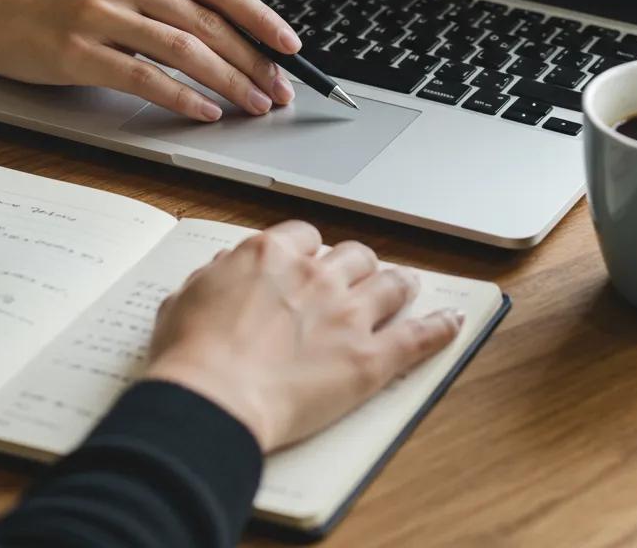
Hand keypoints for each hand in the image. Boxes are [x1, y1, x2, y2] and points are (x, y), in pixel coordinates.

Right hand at [0, 0, 300, 120]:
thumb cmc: (55, 1)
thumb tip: (229, 38)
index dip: (261, 17)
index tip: (291, 46)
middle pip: (209, 23)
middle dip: (254, 61)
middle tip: (282, 90)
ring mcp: (100, 12)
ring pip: (185, 50)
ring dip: (229, 82)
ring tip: (255, 106)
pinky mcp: (78, 51)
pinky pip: (144, 77)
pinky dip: (182, 98)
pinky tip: (206, 113)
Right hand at [143, 221, 463, 451]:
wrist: (212, 399)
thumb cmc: (190, 355)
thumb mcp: (185, 297)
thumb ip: (214, 276)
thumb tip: (226, 268)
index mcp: (271, 254)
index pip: (306, 236)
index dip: (311, 250)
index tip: (310, 262)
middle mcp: (317, 275)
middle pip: (354, 255)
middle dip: (356, 266)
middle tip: (355, 280)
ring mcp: (348, 314)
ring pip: (391, 283)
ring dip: (399, 285)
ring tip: (407, 288)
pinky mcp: (370, 358)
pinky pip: (418, 335)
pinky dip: (439, 327)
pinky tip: (452, 322)